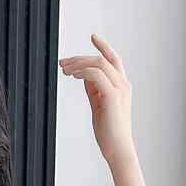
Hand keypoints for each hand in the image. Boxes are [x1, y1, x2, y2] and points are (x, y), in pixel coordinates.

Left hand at [59, 34, 136, 168]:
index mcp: (121, 86)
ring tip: (63, 69)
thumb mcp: (99, 106)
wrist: (117, 148)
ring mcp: (119, 89)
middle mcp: (123, 84)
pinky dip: (83, 72)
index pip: (114, 60)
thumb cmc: (108, 131)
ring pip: (99, 64)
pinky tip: (72, 75)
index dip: (103, 47)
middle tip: (62, 61)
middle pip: (104, 59)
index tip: (92, 37)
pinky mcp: (112, 96)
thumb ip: (94, 91)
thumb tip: (83, 77)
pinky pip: (96, 75)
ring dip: (79, 64)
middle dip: (81, 57)